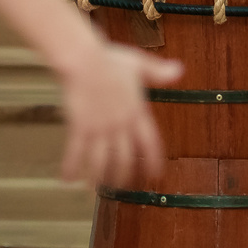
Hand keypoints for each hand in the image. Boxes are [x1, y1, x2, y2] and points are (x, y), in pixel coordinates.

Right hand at [57, 42, 181, 187]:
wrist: (84, 59)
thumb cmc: (109, 59)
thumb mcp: (138, 63)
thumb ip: (158, 71)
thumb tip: (180, 70)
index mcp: (137, 112)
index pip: (151, 143)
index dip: (153, 161)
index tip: (155, 174)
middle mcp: (120, 125)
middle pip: (125, 159)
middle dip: (123, 175)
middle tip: (120, 185)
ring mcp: (100, 129)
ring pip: (102, 162)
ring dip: (99, 178)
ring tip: (95, 188)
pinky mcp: (80, 127)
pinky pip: (76, 152)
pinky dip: (72, 167)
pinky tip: (68, 178)